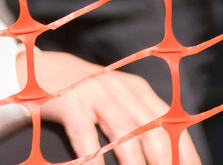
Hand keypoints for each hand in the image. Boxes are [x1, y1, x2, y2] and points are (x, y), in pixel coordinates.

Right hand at [29, 51, 194, 164]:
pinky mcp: (70, 103)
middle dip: (165, 157)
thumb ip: (135, 120)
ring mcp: (97, 95)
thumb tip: (159, 152)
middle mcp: (123, 91)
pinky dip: (93, 157)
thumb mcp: (114, 99)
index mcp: (138, 91)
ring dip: (135, 161)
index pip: (170, 122)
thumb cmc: (81, 92)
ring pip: (125, 132)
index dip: (184, 149)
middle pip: (153, 128)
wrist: (38, 67)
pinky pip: (85, 135)